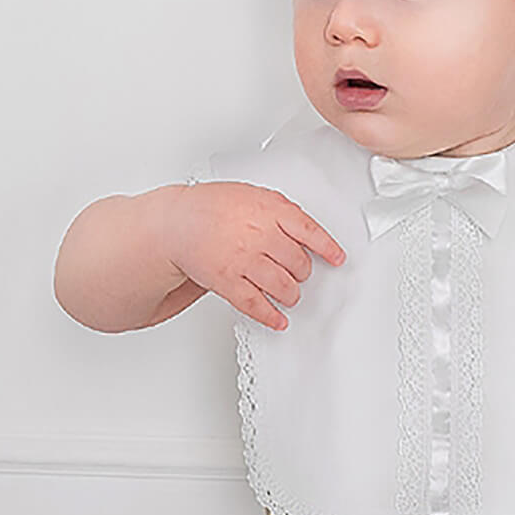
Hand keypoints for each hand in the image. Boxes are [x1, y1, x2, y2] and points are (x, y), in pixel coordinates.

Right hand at [165, 182, 345, 330]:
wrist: (176, 222)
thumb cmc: (212, 207)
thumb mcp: (252, 195)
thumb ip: (280, 210)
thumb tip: (304, 229)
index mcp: (268, 210)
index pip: (309, 230)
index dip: (327, 247)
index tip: (338, 258)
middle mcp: (258, 235)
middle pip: (298, 263)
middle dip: (303, 272)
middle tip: (300, 273)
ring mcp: (243, 260)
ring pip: (282, 286)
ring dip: (291, 294)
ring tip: (290, 294)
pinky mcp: (227, 282)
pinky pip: (255, 304)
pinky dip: (270, 316)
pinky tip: (278, 320)